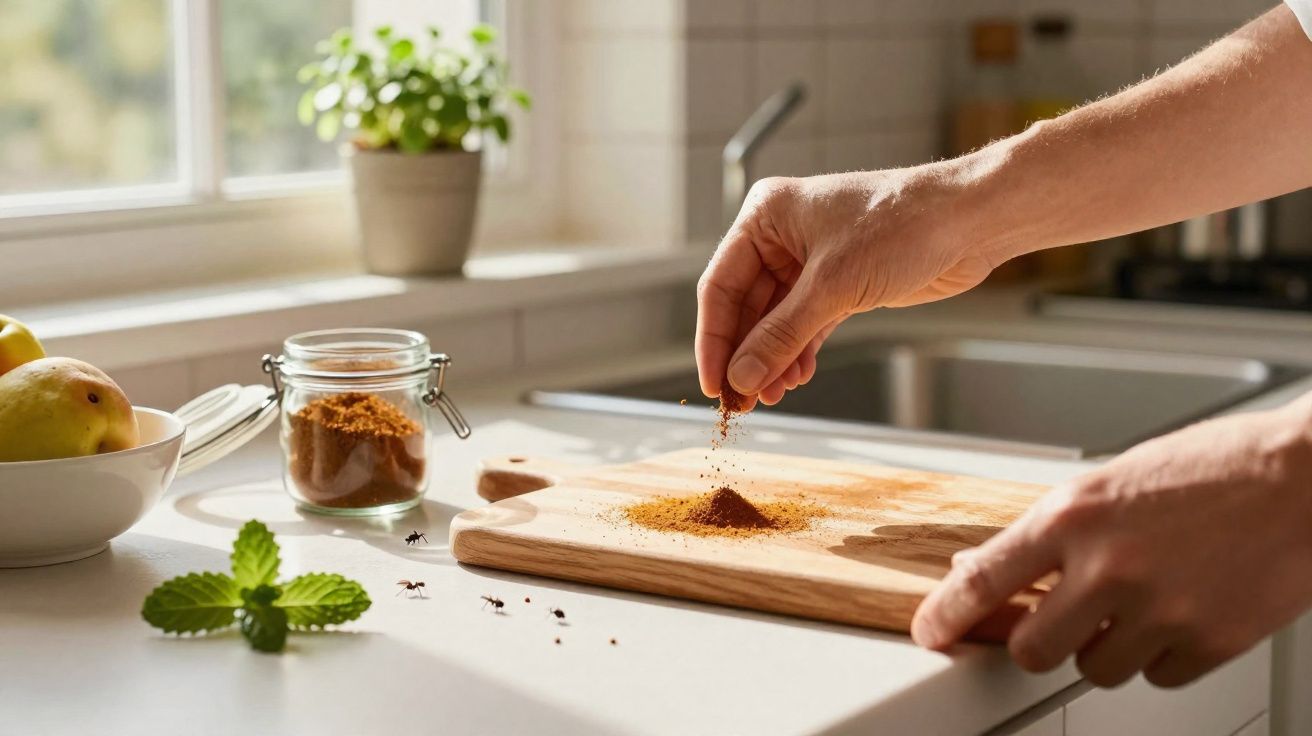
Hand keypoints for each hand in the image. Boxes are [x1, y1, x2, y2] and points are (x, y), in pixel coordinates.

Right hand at [695, 168, 999, 405]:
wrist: (971, 222)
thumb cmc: (904, 225)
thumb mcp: (832, 287)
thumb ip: (782, 335)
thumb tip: (741, 376)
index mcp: (766, 216)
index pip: (720, 286)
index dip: (714, 340)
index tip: (712, 384)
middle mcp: (782, 236)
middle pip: (746, 307)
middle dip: (745, 356)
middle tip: (740, 401)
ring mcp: (811, 259)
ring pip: (776, 320)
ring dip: (771, 360)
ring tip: (770, 397)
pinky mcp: (841, 282)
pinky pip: (805, 324)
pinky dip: (799, 352)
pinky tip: (796, 378)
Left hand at [911, 396, 1311, 687]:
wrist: (1306, 478)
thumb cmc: (1216, 467)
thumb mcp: (1112, 481)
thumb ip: (1053, 530)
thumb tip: (991, 568)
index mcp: (1075, 515)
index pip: (985, 579)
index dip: (947, 614)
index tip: (932, 631)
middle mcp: (1109, 567)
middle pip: (1032, 649)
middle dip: (1038, 641)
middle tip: (1055, 622)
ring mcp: (1159, 611)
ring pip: (1096, 669)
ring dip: (1105, 647)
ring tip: (1139, 602)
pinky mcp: (1208, 642)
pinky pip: (1157, 677)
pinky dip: (1160, 657)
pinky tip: (1179, 614)